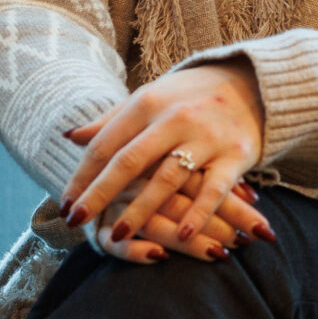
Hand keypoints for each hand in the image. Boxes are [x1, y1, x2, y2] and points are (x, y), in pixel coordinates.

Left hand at [61, 62, 275, 250]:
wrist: (252, 83)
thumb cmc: (188, 97)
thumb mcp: (149, 98)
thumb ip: (111, 120)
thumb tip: (71, 136)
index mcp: (147, 103)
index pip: (106, 143)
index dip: (83, 175)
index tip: (65, 204)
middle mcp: (174, 118)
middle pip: (129, 160)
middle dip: (99, 193)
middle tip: (76, 221)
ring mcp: (206, 137)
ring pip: (167, 177)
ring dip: (141, 209)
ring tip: (118, 235)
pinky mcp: (236, 155)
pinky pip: (214, 188)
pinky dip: (198, 213)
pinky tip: (182, 235)